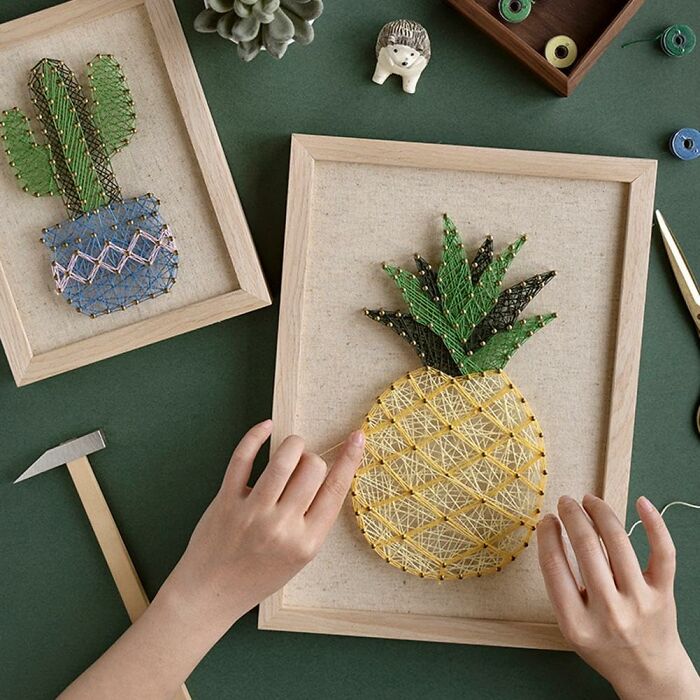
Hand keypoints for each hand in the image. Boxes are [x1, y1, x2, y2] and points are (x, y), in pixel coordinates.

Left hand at [163, 419, 364, 630]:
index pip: (336, 490)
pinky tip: (265, 427)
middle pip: (312, 469)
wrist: (210, 594)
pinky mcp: (226, 501)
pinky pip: (242, 459)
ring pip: (283, 460)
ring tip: (291, 447)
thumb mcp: (299, 558)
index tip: (357, 436)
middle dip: (313, 459)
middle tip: (303, 468)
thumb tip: (325, 473)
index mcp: (307, 542)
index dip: (350, 459)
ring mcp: (253, 513)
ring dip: (292, 444)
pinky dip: (255, 436)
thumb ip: (313, 520)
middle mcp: (282, 527)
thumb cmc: (258, 576)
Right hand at [537, 494, 698, 699]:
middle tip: (566, 503)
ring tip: (589, 501)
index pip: (554, 565)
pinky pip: (662, 553)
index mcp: (577, 623)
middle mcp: (609, 612)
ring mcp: (639, 602)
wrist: (649, 674)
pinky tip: (641, 503)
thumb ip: (560, 588)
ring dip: (600, 512)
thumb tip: (553, 535)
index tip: (546, 520)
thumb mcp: (570, 627)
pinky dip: (654, 524)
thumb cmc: (605, 646)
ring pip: (618, 542)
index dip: (547, 535)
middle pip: (585, 548)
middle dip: (572, 516)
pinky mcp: (664, 594)